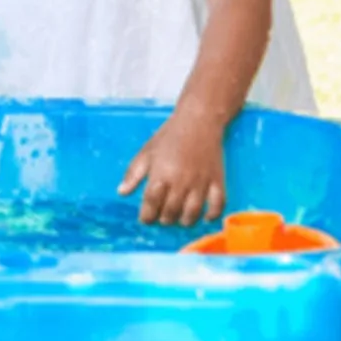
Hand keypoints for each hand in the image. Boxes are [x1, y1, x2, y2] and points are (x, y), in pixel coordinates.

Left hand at [118, 105, 225, 226]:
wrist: (199, 119)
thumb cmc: (169, 135)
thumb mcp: (147, 152)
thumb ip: (133, 173)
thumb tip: (122, 192)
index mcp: (161, 174)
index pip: (151, 204)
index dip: (146, 216)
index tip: (145, 218)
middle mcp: (181, 181)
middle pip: (171, 211)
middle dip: (164, 218)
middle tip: (162, 217)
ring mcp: (201, 182)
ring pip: (192, 212)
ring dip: (184, 221)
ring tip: (179, 219)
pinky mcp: (217, 179)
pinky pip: (218, 204)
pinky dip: (213, 215)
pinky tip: (205, 218)